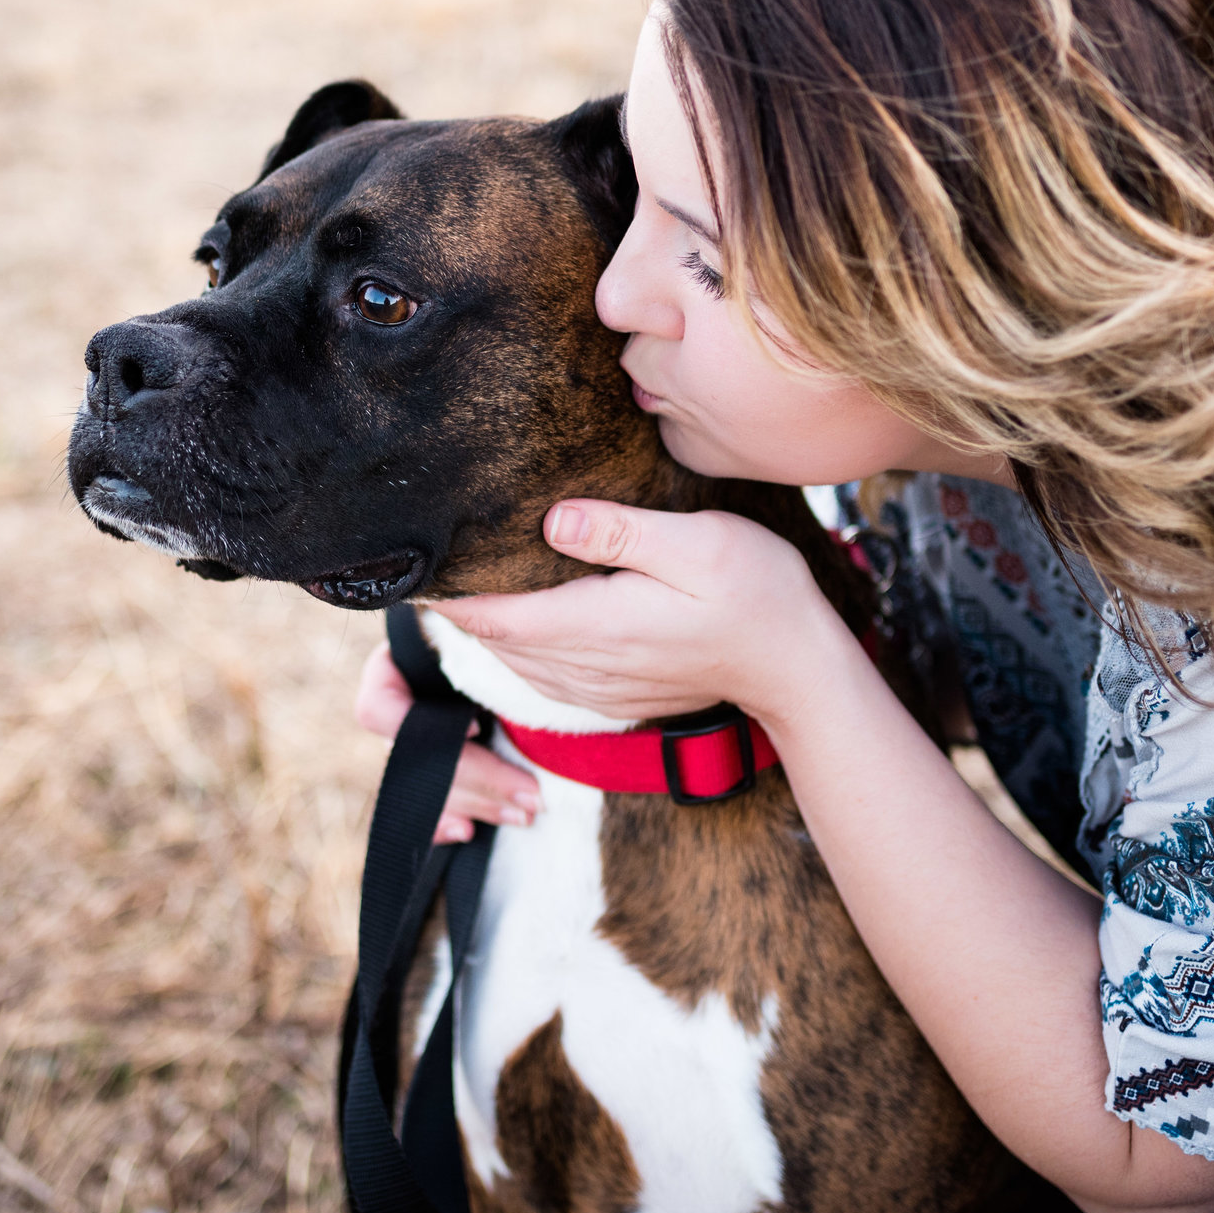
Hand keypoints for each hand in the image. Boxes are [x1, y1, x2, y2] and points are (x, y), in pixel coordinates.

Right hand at [355, 640, 539, 843]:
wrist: (546, 646)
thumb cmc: (519, 618)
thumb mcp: (491, 623)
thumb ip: (471, 626)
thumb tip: (459, 620)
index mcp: (401, 663)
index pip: (378, 705)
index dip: (418, 727)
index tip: (478, 727)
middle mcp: (402, 704)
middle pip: (414, 760)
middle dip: (474, 780)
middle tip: (529, 795)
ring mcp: (416, 739)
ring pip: (428, 787)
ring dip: (475, 803)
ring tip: (524, 813)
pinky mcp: (437, 768)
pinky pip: (425, 808)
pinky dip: (443, 823)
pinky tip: (468, 832)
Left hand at [434, 499, 866, 730]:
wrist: (798, 669)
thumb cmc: (758, 594)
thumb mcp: (698, 543)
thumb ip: (621, 532)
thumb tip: (553, 519)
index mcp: (597, 625)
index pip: (497, 616)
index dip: (450, 596)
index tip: (414, 567)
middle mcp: (588, 665)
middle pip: (496, 641)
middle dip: (460, 608)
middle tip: (429, 564)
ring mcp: (601, 686)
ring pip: (516, 662)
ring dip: (487, 629)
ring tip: (463, 587)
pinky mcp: (617, 693)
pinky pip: (545, 676)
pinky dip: (519, 649)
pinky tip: (518, 622)